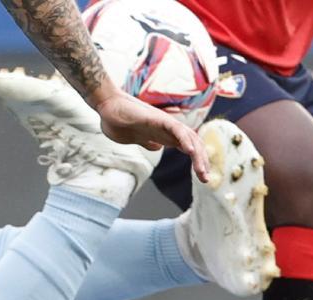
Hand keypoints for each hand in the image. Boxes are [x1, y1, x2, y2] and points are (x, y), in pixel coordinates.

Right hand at [89, 82, 210, 181]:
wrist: (106, 107)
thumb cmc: (118, 121)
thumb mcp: (136, 138)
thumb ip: (148, 142)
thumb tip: (156, 147)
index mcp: (165, 135)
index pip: (189, 147)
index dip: (198, 160)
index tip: (202, 176)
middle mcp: (168, 128)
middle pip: (193, 144)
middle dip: (202, 162)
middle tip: (206, 180)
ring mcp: (164, 122)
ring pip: (189, 137)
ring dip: (198, 155)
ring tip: (202, 172)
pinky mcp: (157, 118)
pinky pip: (176, 129)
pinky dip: (185, 139)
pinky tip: (191, 152)